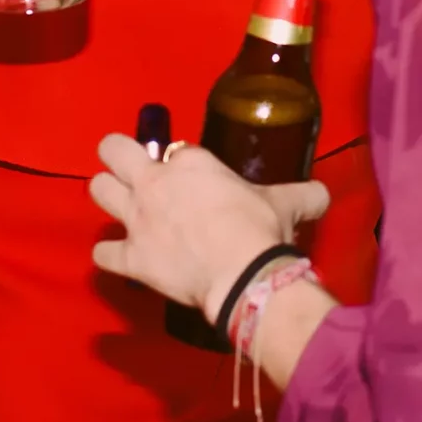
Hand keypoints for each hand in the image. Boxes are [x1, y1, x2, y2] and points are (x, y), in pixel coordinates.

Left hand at [86, 135, 330, 314]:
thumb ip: (304, 194)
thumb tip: (323, 194)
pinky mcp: (130, 257)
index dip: (180, 163)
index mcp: (190, 161)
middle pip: (114, 150)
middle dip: (117, 156)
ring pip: (97, 190)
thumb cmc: (260, 228)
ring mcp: (137, 219)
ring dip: (105, 194)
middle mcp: (154, 182)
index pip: (175, 149)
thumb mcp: (286, 203)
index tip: (192, 179)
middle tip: (130, 170)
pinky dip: (108, 254)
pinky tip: (118, 256)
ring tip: (119, 206)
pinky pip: (102, 253)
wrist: (242, 271)